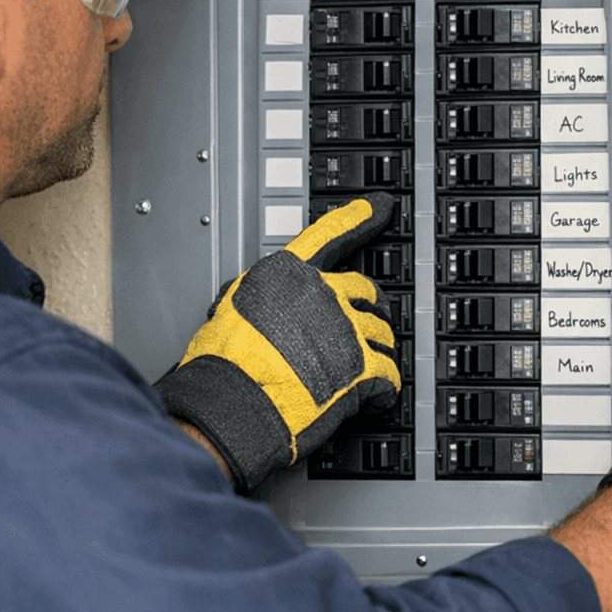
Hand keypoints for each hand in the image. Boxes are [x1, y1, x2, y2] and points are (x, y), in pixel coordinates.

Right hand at [153, 194, 399, 490]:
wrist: (231, 405)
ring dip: (379, 351)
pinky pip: (390, 374)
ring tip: (365, 371)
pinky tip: (374, 398)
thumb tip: (268, 306)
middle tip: (367, 328)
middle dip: (371, 309)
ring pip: (383, 333)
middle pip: (366, 291)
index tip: (381, 207)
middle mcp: (321, 293)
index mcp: (288, 274)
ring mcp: (346, 328)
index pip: (331, 234)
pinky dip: (385, 389)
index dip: (360, 217)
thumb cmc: (222, 365)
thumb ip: (263, 296)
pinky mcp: (362, 367)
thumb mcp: (231, 308)